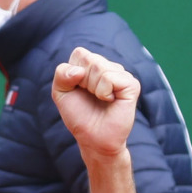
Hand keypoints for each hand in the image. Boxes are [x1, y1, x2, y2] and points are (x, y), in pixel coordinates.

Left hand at [52, 47, 139, 162]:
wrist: (93, 138)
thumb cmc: (79, 116)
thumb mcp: (60, 93)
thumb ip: (61, 74)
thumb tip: (79, 70)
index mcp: (93, 65)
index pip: (79, 53)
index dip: (72, 74)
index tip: (78, 90)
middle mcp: (109, 67)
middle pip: (89, 59)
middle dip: (82, 82)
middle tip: (90, 97)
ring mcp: (122, 74)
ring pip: (99, 67)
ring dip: (92, 88)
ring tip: (100, 100)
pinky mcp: (131, 84)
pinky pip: (109, 78)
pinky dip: (103, 92)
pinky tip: (110, 101)